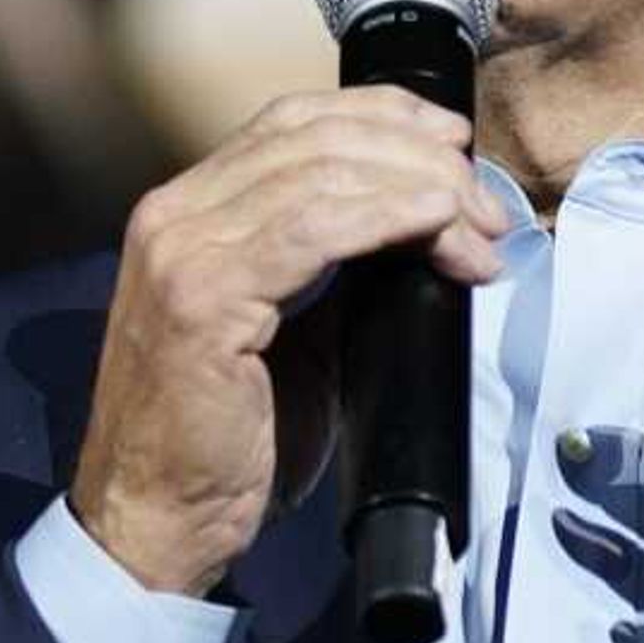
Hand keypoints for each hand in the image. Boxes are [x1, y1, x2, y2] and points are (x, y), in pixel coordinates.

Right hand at [73, 87, 513, 595]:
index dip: (382, 117)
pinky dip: (388, 216)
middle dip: (417, 158)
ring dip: (420, 191)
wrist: (158, 525)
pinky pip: (313, 228)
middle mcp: (174, 216)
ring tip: (477, 233)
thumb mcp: (289, 335)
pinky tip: (434, 228)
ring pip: (320, 172)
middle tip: (485, 205)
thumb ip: (331, 269)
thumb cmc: (225, 445)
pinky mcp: (200, 300)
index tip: (453, 146)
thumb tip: (420, 229)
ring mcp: (180, 252)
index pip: (291, 122)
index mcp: (188, 213)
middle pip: (314, 136)